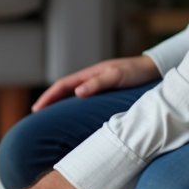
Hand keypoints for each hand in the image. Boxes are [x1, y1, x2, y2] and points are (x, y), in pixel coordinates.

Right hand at [32, 55, 159, 111]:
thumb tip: (76, 93)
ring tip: (48, 119)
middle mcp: (89, 79)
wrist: (152, 69)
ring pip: (71, 95)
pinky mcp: (103, 92)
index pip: (61, 85)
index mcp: (89, 74)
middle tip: (35, 116)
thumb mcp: (116, 76)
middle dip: (48, 102)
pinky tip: (72, 117)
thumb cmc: (135, 72)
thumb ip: (97, 84)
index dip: (48, 97)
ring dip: (58, 105)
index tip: (36, 109)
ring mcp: (95, 85)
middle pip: (62, 90)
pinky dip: (72, 107)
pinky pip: (82, 100)